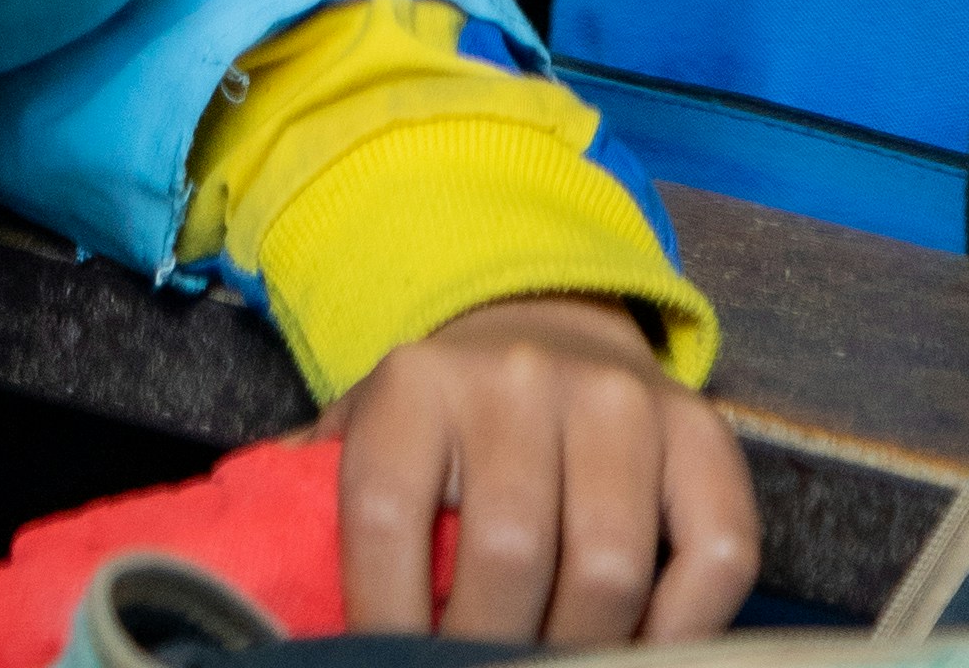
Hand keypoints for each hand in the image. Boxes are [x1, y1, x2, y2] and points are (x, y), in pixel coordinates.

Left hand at [336, 299, 756, 645]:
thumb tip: (255, 597)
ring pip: (608, 569)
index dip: (385, 616)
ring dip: (579, 647)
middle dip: (490, 648)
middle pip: (508, 554)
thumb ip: (310, 508)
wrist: (550, 334)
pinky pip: (713, 560)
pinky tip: (634, 644)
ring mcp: (618, 400)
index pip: (387, 513)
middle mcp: (519, 375)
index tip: (392, 663)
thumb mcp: (366, 441)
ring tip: (548, 661)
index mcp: (417, 380)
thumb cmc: (444, 429)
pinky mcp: (702, 433)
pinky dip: (680, 630)